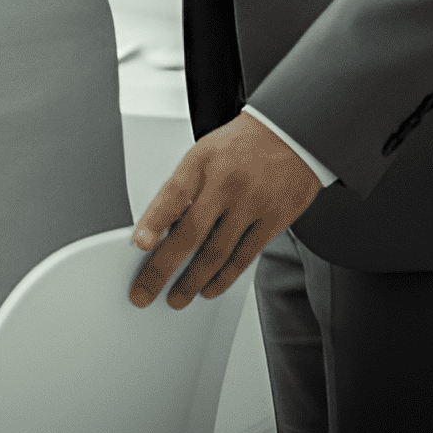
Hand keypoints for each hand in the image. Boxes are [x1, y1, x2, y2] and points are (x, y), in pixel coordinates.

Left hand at [128, 111, 323, 309]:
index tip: (139, 245)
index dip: (153, 223)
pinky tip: (210, 288)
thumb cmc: (243, 146)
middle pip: (189, 234)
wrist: (293, 134)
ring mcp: (252, 203)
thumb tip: (159, 226)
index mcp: (202, 163)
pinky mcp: (273, 220)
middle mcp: (226, 183)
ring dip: (192, 282)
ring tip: (177, 297)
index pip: (172, 196)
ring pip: (216, 253)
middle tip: (145, 291)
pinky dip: (224, 278)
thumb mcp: (205, 153)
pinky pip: (244, 257)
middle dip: (162, 269)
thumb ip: (184, 187)